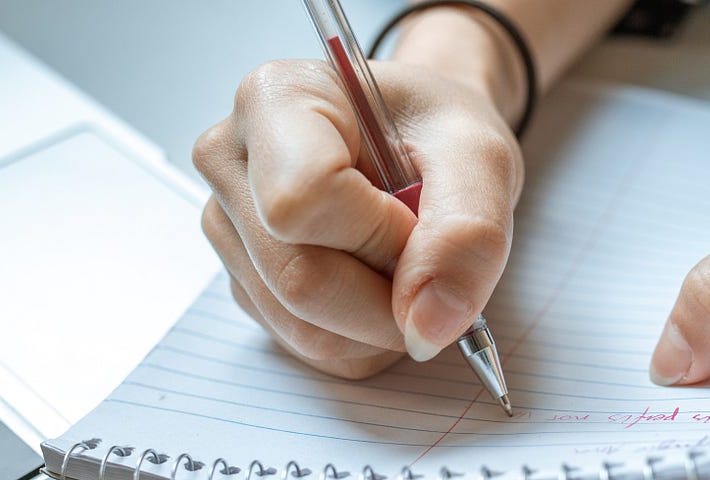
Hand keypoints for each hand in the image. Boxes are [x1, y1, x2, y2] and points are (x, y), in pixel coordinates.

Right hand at [194, 59, 520, 378]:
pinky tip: (381, 286)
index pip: (301, 201)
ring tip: (407, 263)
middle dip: (390, 298)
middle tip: (432, 260)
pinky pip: (307, 346)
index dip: (379, 237)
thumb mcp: (481, 157)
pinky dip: (364, 337)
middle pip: (299, 279)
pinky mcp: (243, 280)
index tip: (421, 221)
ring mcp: (228, 227)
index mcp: (277, 99)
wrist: (421, 143)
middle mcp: (231, 160)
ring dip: (381, 323)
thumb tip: (428, 327)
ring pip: (304, 326)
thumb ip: (468, 233)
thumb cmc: (439, 133)